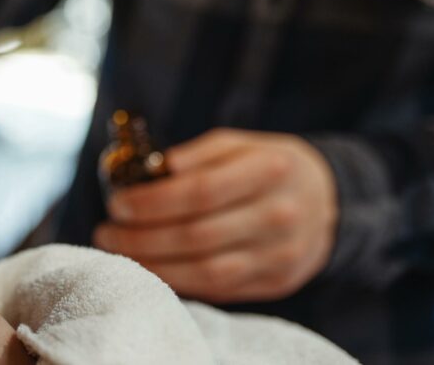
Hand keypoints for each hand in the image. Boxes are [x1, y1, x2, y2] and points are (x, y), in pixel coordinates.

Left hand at [92, 129, 337, 302]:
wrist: (327, 199)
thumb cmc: (265, 165)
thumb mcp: (237, 144)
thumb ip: (195, 155)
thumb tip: (150, 171)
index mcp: (270, 170)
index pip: (200, 192)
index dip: (152, 202)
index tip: (117, 204)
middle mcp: (281, 215)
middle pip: (198, 236)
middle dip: (142, 239)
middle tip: (107, 233)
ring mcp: (282, 254)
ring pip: (207, 272)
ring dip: (155, 266)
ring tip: (120, 253)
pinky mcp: (278, 282)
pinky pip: (220, 290)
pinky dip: (180, 282)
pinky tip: (152, 269)